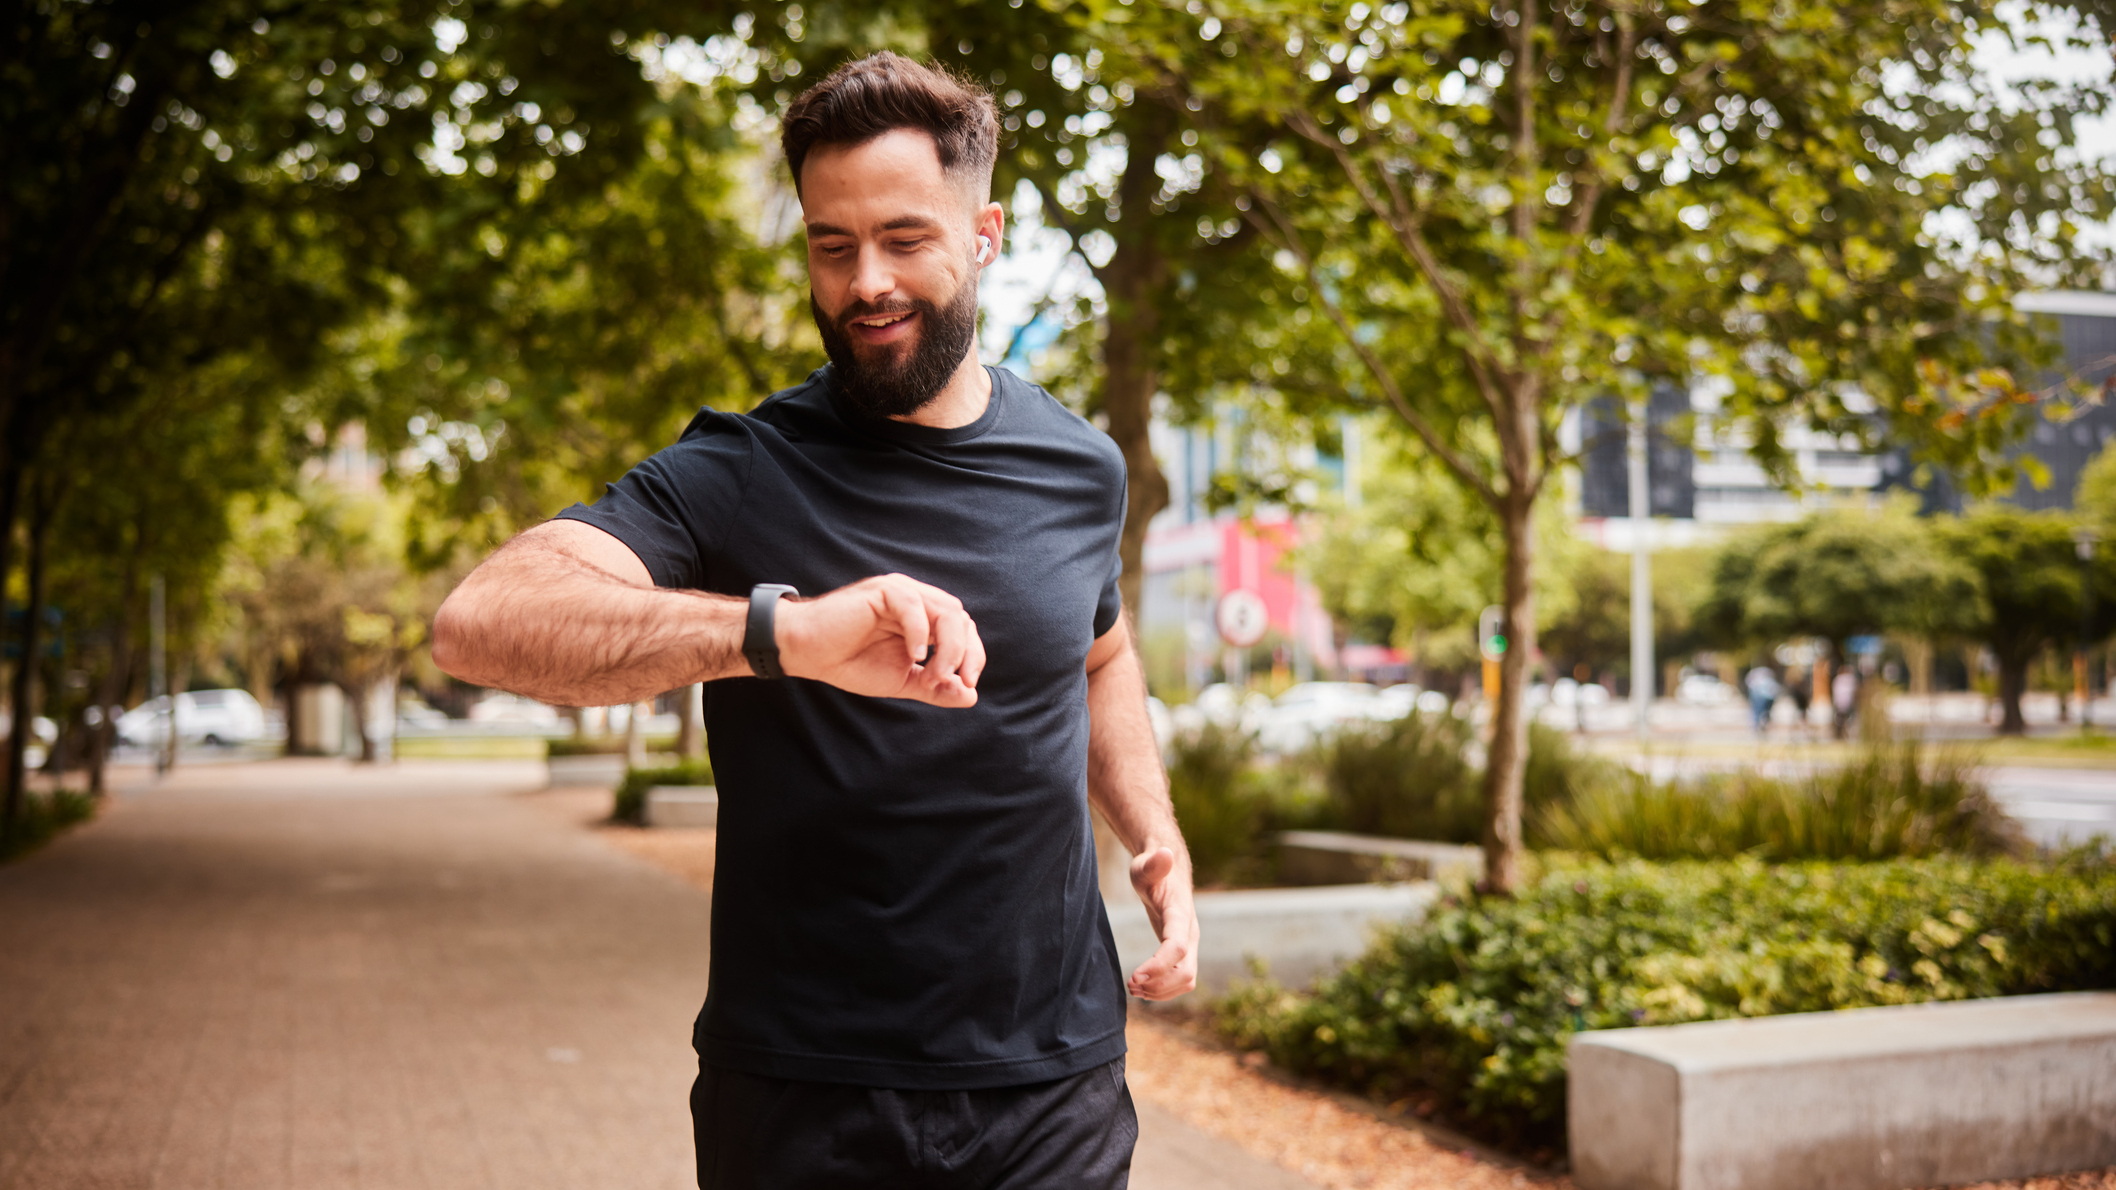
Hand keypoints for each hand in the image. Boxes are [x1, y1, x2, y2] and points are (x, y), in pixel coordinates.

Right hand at [773, 573, 985, 706]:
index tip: (969, 685)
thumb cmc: (850, 662)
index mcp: (923, 618)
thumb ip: (934, 687)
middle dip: (965, 653)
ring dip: (948, 646)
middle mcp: (917, 600)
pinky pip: (913, 605)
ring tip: (933, 674)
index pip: (963, 629)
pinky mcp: (882, 591)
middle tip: (953, 681)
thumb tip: (971, 696)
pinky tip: (914, 657)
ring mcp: (901, 592)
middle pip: (960, 618)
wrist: (807, 653)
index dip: (974, 655)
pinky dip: (919, 633)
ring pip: (945, 610)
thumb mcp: (900, 681)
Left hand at [1125, 845, 1198, 999]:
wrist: (1166, 873)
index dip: (1158, 966)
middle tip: (1130, 985)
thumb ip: (1154, 864)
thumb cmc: (1152, 871)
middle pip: (1186, 972)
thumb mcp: (1145, 866)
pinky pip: (1181, 981)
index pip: (1177, 947)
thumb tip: (1165, 854)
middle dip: (1159, 985)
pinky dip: (1163, 990)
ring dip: (1161, 992)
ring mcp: (1189, 945)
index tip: (1134, 977)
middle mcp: (1190, 933)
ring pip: (1186, 981)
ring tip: (1133, 990)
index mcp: (1181, 915)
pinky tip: (1142, 987)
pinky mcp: (1182, 953)